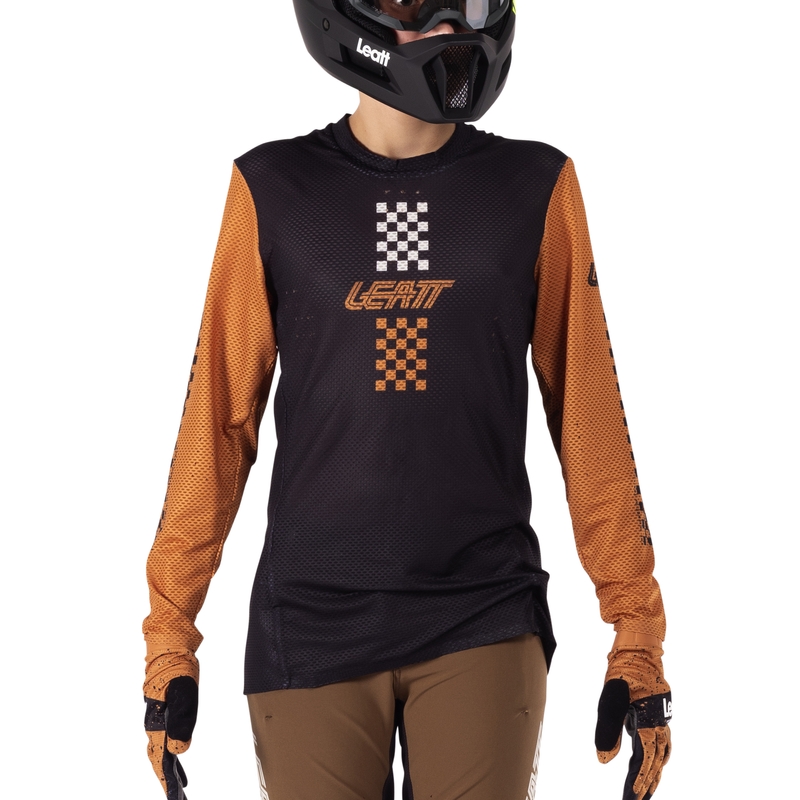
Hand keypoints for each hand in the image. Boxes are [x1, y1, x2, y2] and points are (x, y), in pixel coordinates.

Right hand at [144, 676, 198, 798]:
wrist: (170, 651)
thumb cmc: (177, 671)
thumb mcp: (184, 695)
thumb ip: (181, 722)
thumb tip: (178, 751)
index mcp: (158, 724)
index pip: (162, 759)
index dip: (167, 780)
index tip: (174, 797)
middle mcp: (155, 726)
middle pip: (159, 761)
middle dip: (168, 781)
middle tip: (177, 799)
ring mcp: (159, 721)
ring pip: (162, 752)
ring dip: (170, 771)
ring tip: (179, 788)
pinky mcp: (165, 715)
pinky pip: (168, 740)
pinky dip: (173, 755)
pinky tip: (178, 761)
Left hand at [594, 634, 671, 799]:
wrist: (638, 647)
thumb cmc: (624, 670)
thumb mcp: (611, 698)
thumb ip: (608, 729)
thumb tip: (603, 759)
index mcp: (649, 722)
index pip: (644, 760)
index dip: (638, 780)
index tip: (632, 797)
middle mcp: (659, 723)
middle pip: (655, 761)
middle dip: (647, 782)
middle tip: (638, 799)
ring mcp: (660, 717)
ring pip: (661, 753)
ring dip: (654, 772)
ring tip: (646, 788)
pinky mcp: (657, 711)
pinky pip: (661, 741)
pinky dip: (657, 756)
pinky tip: (651, 760)